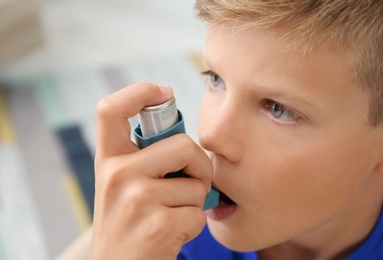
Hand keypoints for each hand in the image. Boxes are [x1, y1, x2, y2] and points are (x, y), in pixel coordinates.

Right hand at [90, 83, 212, 259]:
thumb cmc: (129, 224)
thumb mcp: (123, 187)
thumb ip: (145, 160)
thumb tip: (186, 140)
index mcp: (109, 161)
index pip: (110, 109)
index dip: (138, 92)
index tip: (163, 92)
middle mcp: (117, 175)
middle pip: (183, 144)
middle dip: (201, 165)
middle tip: (194, 181)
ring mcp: (136, 199)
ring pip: (197, 183)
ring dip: (195, 201)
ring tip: (172, 214)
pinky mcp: (158, 225)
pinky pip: (198, 212)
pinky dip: (194, 223)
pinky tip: (172, 233)